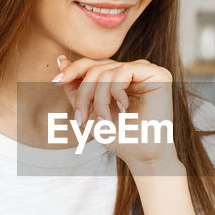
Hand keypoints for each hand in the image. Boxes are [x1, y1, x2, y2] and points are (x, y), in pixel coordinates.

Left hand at [53, 55, 175, 164]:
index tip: (55, 81)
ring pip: (107, 71)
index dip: (73, 70)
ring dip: (99, 99)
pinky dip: (116, 91)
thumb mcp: (89, 110)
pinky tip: (123, 108)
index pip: (92, 64)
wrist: (141, 155)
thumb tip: (61, 59)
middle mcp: (133, 70)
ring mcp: (146, 71)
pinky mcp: (159, 74)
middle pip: (96, 68)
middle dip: (84, 93)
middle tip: (81, 117)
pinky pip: (124, 71)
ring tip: (103, 121)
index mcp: (119, 77)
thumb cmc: (119, 137)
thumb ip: (76, 87)